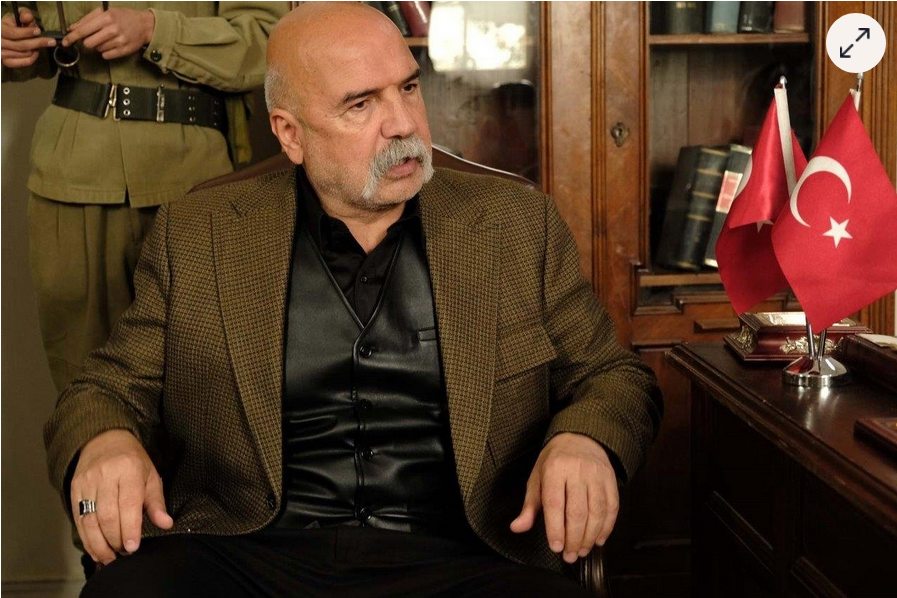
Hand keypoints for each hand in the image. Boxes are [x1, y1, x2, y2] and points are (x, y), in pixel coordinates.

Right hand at [1, 7, 54, 67]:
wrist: (4, 36)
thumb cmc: (12, 25)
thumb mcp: (17, 16)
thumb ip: (24, 14)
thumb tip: (28, 17)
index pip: (13, 33)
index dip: (27, 32)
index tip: (38, 31)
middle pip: (22, 46)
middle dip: (38, 42)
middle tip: (51, 41)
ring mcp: (2, 54)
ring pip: (26, 54)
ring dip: (35, 49)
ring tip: (38, 44)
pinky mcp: (7, 62)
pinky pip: (25, 62)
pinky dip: (33, 57)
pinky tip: (35, 52)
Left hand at [61, 7, 154, 60]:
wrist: (144, 25)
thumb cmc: (123, 16)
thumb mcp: (106, 12)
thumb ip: (88, 19)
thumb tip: (72, 28)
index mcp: (106, 17)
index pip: (83, 30)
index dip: (72, 37)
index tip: (65, 41)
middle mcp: (112, 29)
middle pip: (89, 43)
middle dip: (87, 42)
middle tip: (93, 37)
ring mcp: (119, 41)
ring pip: (98, 49)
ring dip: (99, 46)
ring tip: (107, 39)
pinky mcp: (124, 50)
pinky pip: (107, 55)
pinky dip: (106, 52)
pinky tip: (112, 45)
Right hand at [70, 429, 172, 564]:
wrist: (103, 439)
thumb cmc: (133, 461)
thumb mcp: (150, 475)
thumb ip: (156, 502)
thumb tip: (166, 524)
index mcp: (128, 470)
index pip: (128, 503)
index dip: (129, 528)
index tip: (133, 547)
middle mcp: (105, 476)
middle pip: (107, 515)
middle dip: (115, 539)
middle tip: (124, 554)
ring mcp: (86, 483)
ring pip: (89, 520)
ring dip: (99, 544)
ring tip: (109, 558)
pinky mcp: (74, 490)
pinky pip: (78, 519)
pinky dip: (87, 538)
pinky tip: (96, 550)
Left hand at [509, 432, 618, 563]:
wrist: (579, 437)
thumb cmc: (554, 462)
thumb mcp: (536, 478)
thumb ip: (529, 506)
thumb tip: (517, 527)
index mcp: (555, 470)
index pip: (555, 504)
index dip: (556, 529)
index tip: (555, 547)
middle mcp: (577, 471)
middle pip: (577, 511)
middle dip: (574, 538)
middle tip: (569, 555)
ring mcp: (596, 475)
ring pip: (597, 512)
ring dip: (590, 536)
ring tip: (582, 550)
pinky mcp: (611, 479)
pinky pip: (612, 507)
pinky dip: (607, 527)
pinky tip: (599, 539)